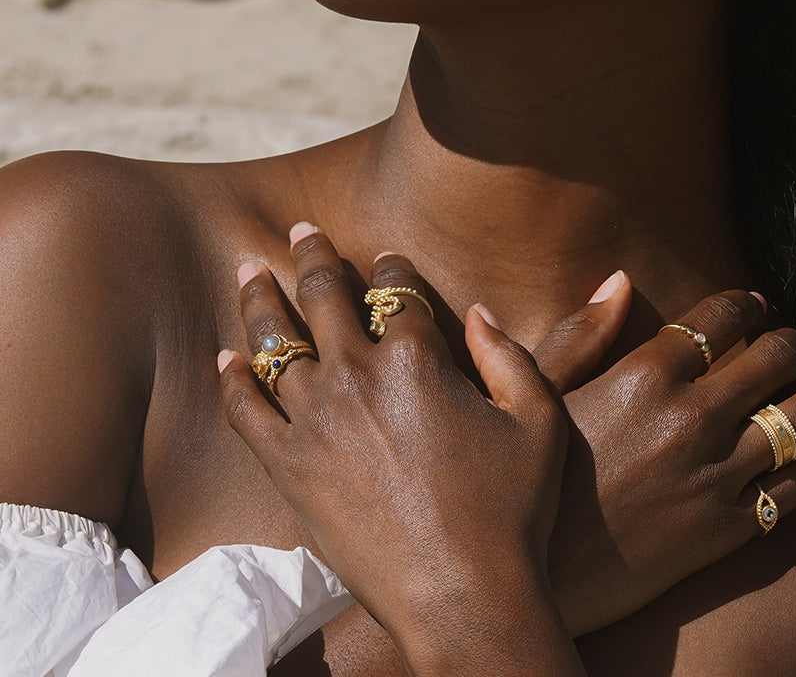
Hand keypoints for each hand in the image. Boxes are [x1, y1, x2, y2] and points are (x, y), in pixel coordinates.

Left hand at [217, 226, 572, 672]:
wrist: (463, 595)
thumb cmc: (512, 510)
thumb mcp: (539, 419)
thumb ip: (511, 355)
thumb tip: (479, 312)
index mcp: (419, 356)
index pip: (396, 287)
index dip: (391, 264)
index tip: (385, 255)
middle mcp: (359, 375)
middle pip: (326, 294)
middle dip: (313, 253)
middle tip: (301, 230)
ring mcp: (316, 420)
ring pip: (276, 340)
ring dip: (261, 298)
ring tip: (248, 268)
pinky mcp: (288, 468)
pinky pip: (244, 411)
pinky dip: (232, 379)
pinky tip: (225, 357)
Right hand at [496, 279, 795, 633]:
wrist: (538, 578)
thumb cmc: (533, 478)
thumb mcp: (541, 393)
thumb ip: (583, 331)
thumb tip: (618, 279)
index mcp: (645, 374)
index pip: (721, 317)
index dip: (747, 304)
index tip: (755, 304)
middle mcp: (692, 417)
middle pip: (776, 359)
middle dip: (794, 343)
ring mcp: (717, 474)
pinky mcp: (730, 528)